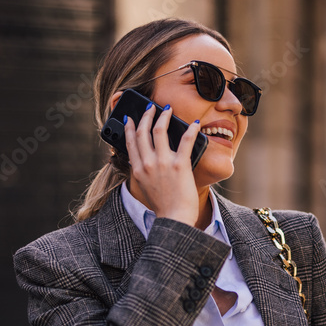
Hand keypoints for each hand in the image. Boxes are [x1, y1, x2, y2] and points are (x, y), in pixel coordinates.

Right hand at [122, 104, 202, 226]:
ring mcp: (163, 163)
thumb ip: (143, 173)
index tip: (130, 118)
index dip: (129, 127)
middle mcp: (148, 164)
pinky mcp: (180, 165)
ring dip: (163, 116)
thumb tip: (146, 159)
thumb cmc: (163, 206)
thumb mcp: (145, 188)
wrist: (175, 218)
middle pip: (143, 131)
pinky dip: (191, 129)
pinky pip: (185, 140)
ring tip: (168, 109)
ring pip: (159, 130)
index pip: (130, 142)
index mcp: (138, 170)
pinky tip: (195, 123)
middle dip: (146, 115)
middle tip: (151, 107)